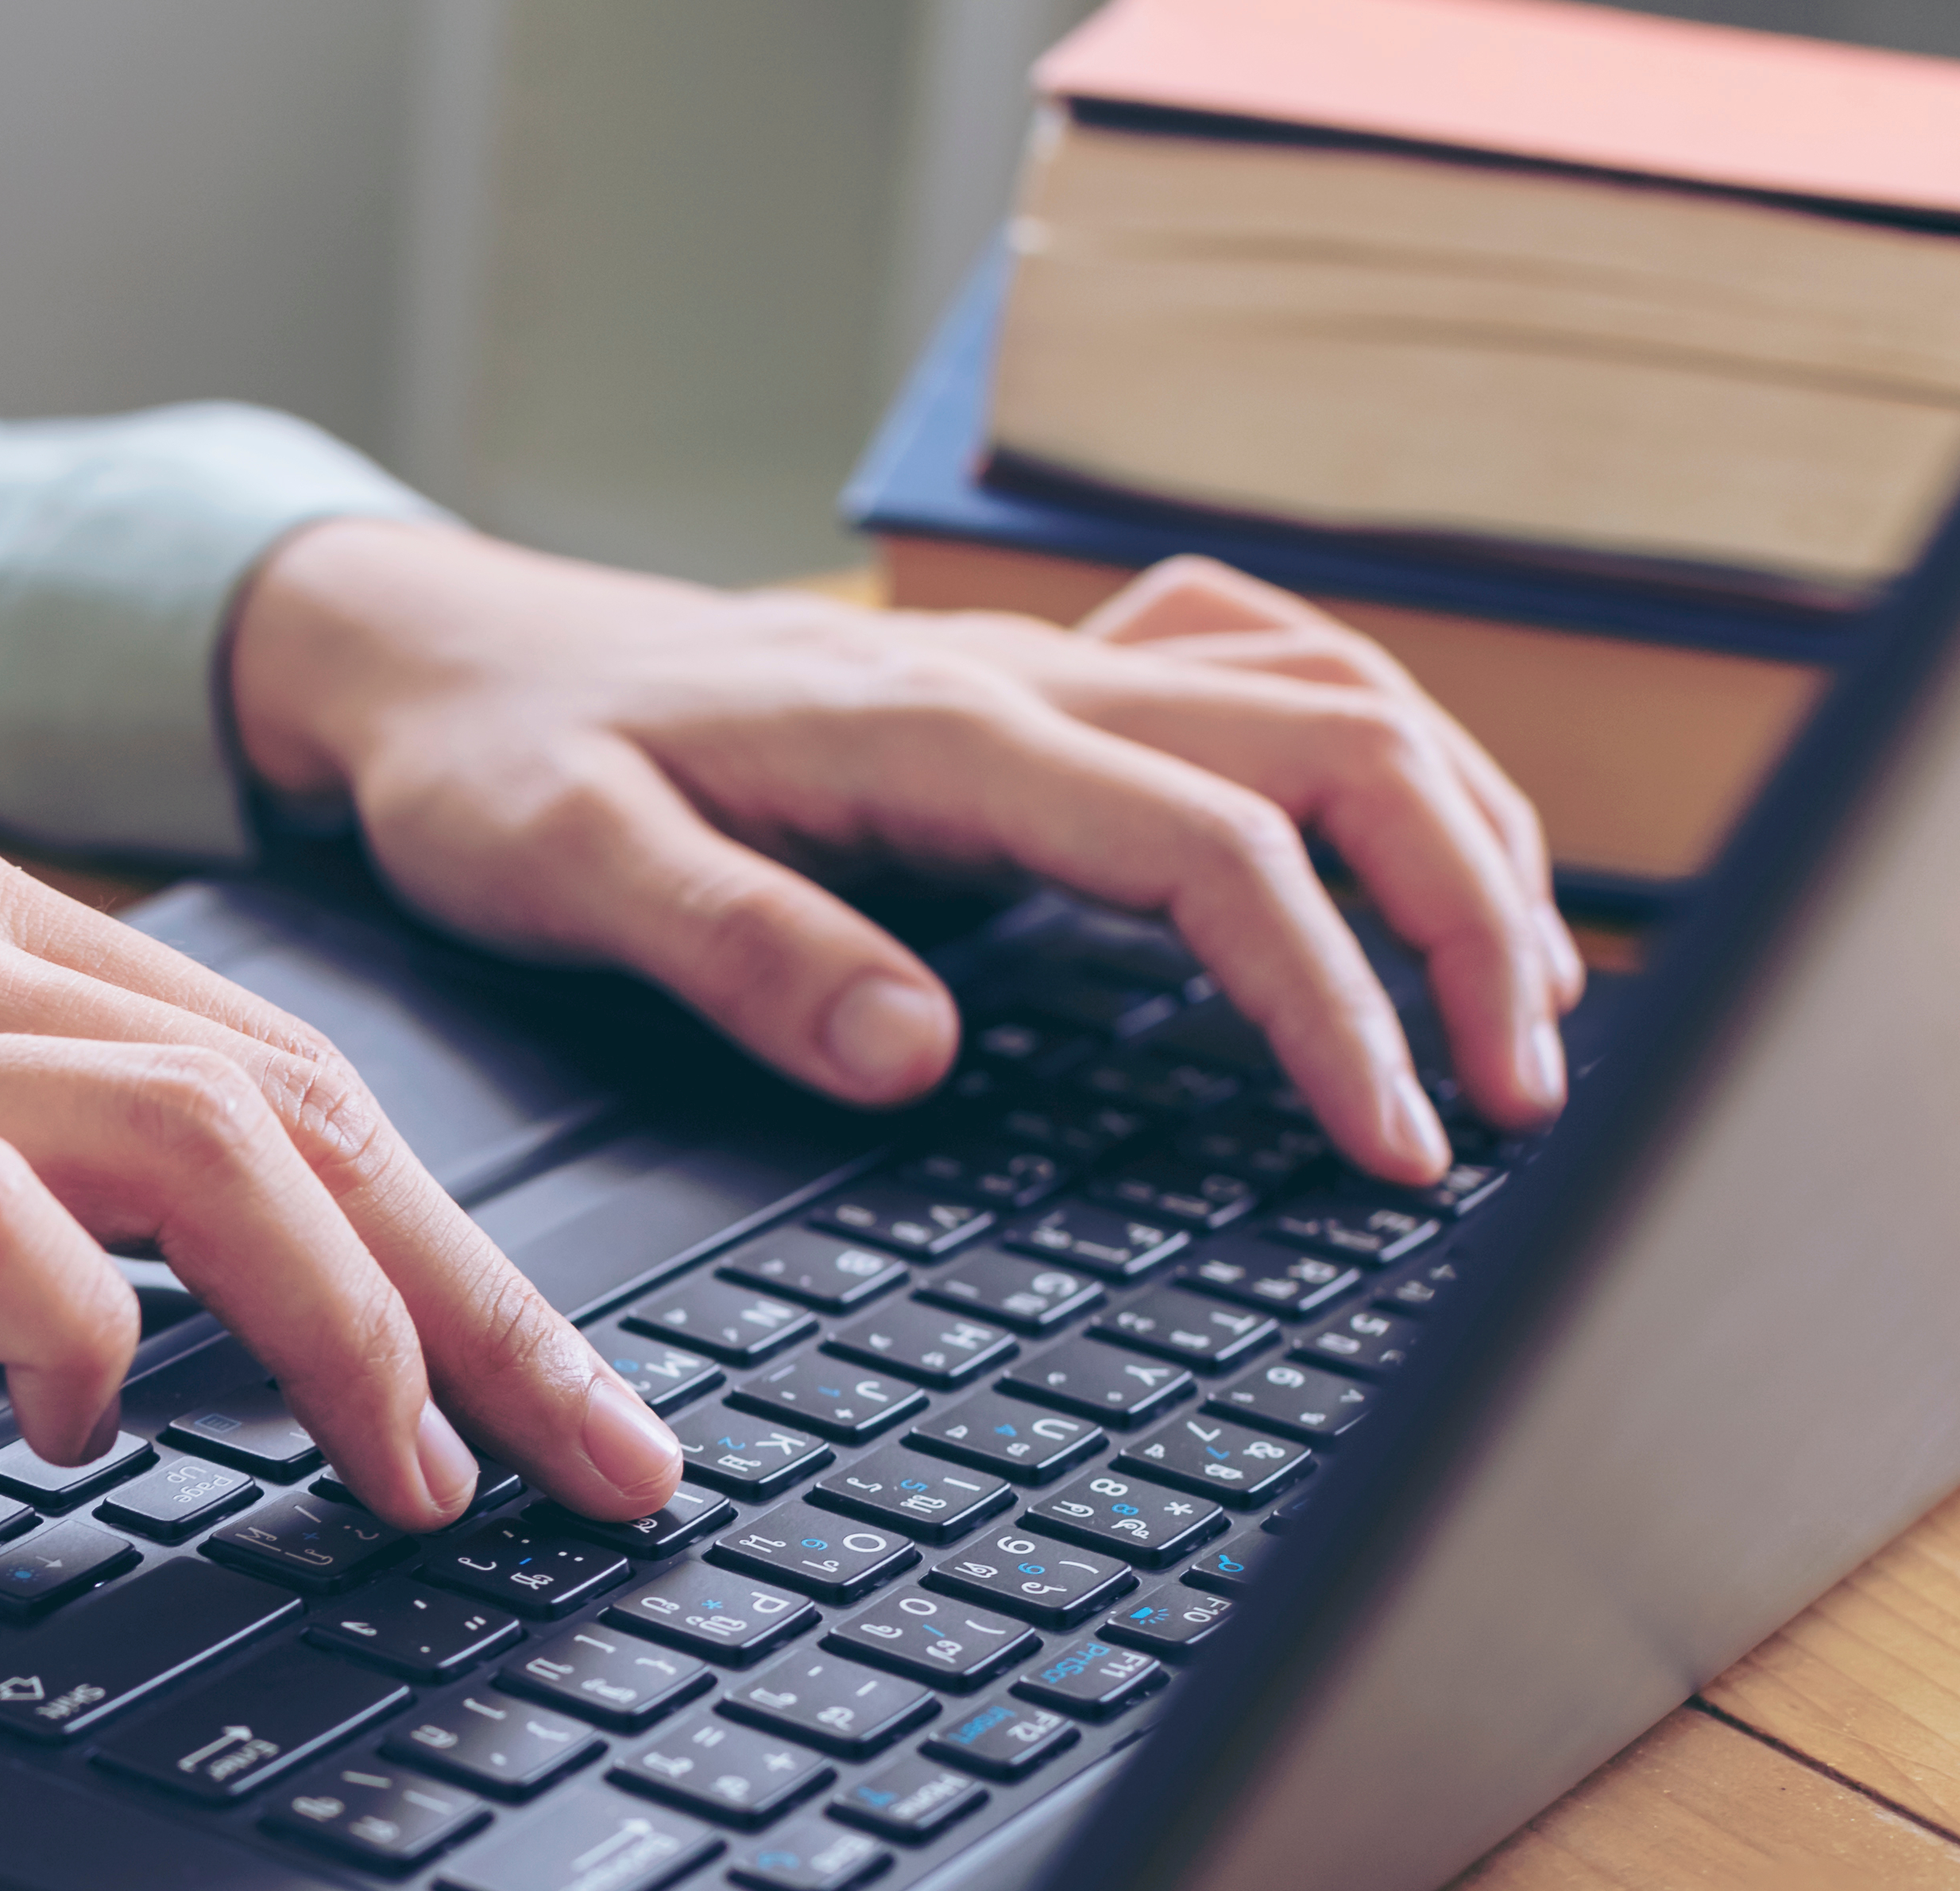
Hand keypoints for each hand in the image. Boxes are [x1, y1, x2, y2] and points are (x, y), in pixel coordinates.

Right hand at [0, 822, 686, 1528]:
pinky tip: (93, 1433)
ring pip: (211, 1144)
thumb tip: (191, 1323)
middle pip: (308, 1104)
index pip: (286, 1068)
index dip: (460, 1241)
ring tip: (423, 1484)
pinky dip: (89, 1334)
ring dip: (359, 1328)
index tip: (562, 1398)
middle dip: (492, 1308)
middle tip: (610, 1474)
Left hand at [229, 521, 1585, 1185]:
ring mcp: (1038, 673)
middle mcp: (1020, 679)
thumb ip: (736, 948)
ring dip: (1462, 833)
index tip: (1400, 1147)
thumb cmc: (494, 770)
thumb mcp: (560, 869)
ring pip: (1339, 694)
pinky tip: (1415, 856)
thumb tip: (914, 1053)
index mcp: (936, 733)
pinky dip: (1378, 759)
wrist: (441, 662)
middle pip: (1346, 746)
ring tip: (1530, 1006)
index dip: (1337, 1001)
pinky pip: (1263, 675)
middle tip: (1527, 1100)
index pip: (1220, 851)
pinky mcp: (1030, 696)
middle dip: (1472, 916)